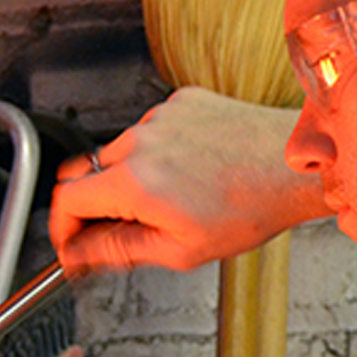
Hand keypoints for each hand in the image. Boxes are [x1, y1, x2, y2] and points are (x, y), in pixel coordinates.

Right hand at [47, 87, 324, 272]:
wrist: (294, 164)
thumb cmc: (250, 207)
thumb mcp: (179, 249)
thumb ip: (117, 249)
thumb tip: (79, 254)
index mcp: (134, 182)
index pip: (65, 199)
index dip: (61, 227)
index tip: (70, 241)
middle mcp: (139, 141)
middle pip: (87, 174)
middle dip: (95, 206)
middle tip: (119, 229)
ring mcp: (159, 116)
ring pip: (120, 153)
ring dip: (131, 179)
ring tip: (175, 199)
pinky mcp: (180, 102)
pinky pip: (151, 131)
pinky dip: (159, 154)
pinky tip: (192, 170)